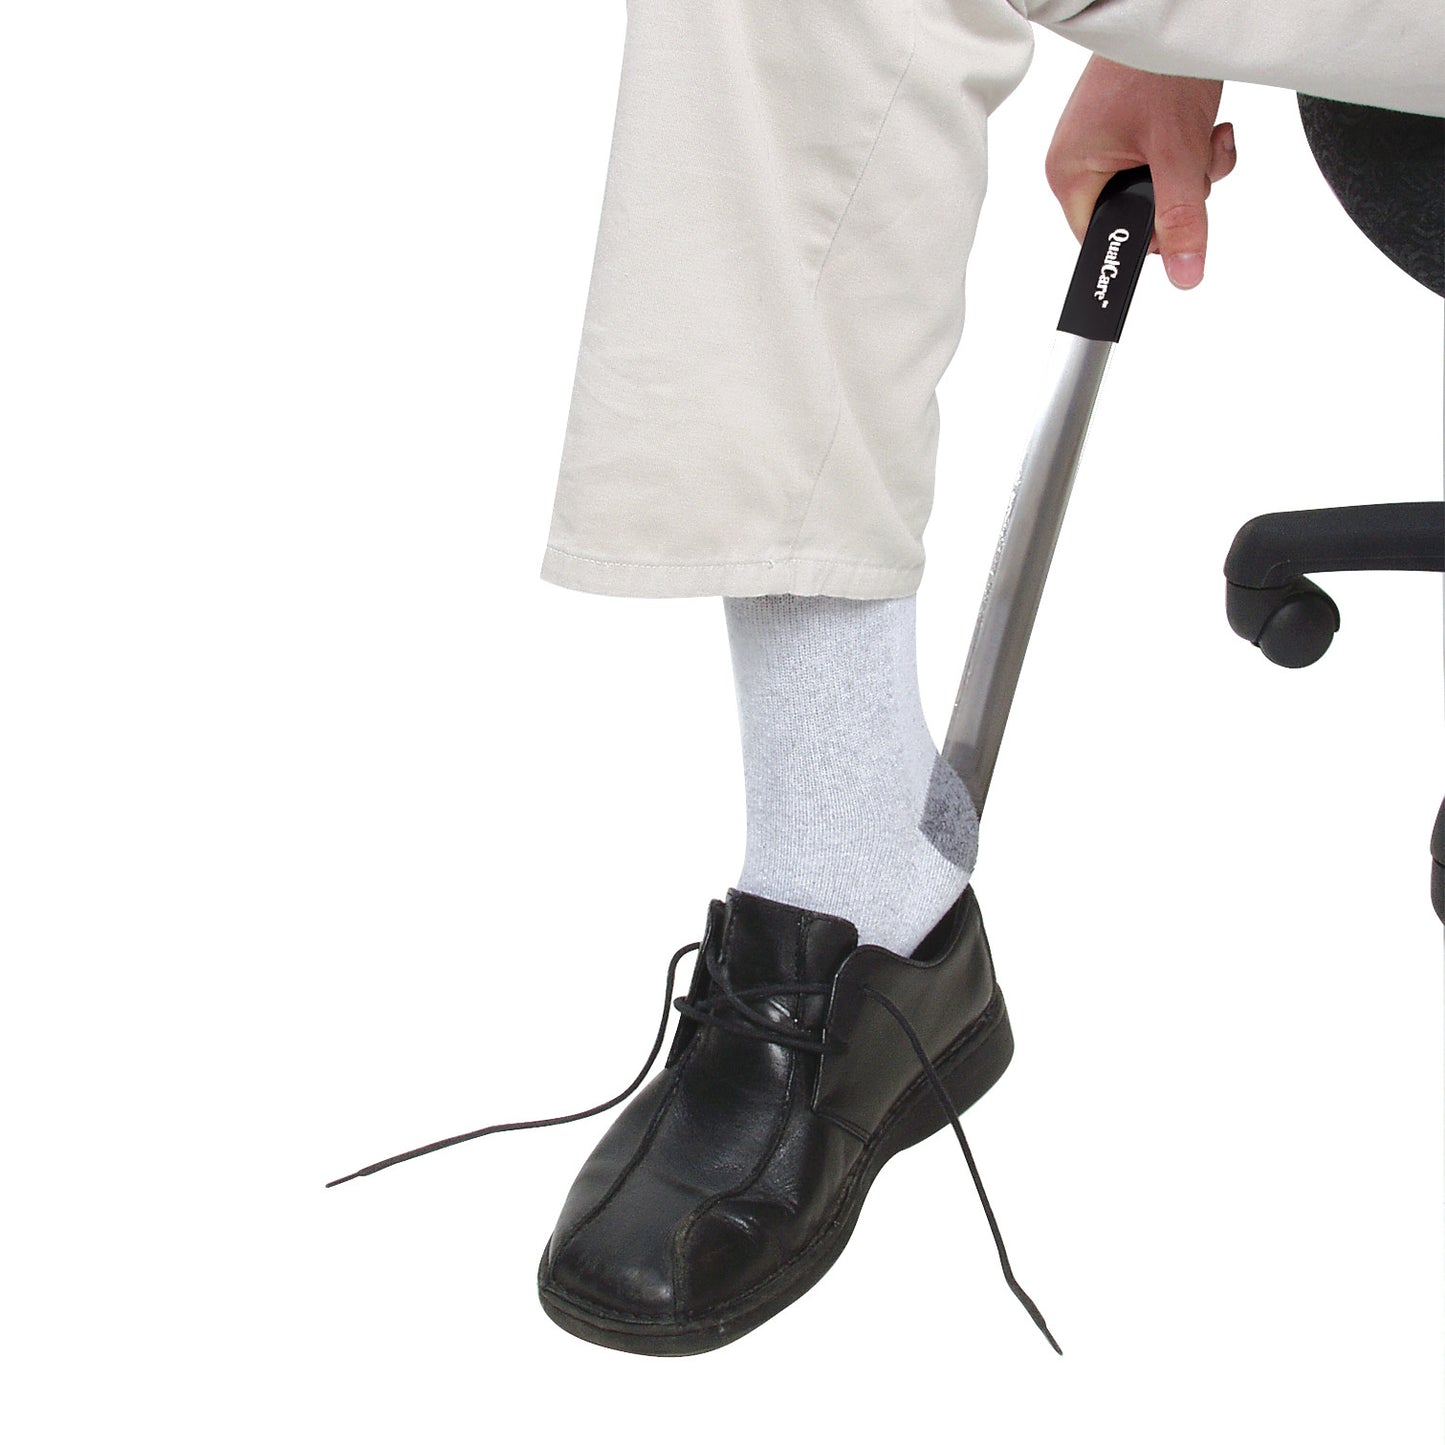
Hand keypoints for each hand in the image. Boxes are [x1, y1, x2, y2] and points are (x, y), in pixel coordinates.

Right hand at [1045, 55, 1236, 289]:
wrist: (1169, 7)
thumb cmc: (1155, 65)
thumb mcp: (1177, 153)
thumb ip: (1181, 217)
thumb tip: (1184, 274)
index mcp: (1071, 174)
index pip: (1101, 238)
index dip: (1144, 237)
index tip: (1175, 222)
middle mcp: (1082, 162)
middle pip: (1136, 212)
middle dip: (1179, 195)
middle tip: (1194, 162)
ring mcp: (1105, 144)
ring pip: (1157, 188)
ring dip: (1194, 170)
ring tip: (1203, 135)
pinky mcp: (1129, 129)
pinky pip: (1163, 162)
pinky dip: (1193, 150)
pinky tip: (1203, 125)